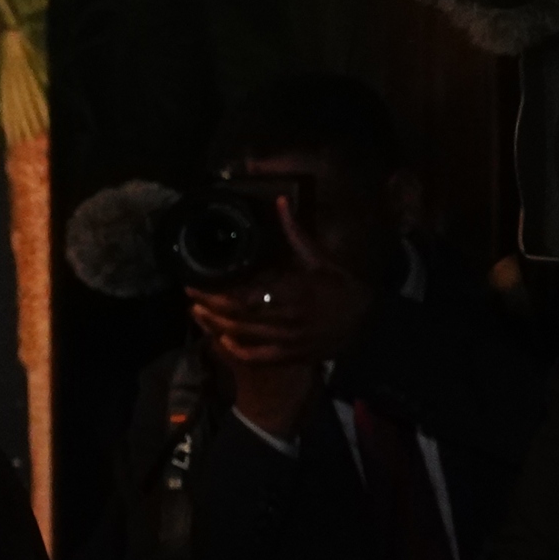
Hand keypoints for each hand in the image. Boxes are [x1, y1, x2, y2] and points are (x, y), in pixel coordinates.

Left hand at [185, 198, 369, 437]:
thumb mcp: (319, 258)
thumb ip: (294, 233)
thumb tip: (279, 202)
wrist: (368, 322)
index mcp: (293, 290)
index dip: (215, 291)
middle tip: (190, 295)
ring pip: (240, 336)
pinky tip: (220, 339)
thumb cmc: (341, 286)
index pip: (243, 294)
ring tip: (196, 313)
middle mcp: (287, 317)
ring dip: (214, 326)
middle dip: (208, 307)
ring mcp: (287, 341)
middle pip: (235, 316)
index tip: (196, 280)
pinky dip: (235, 349)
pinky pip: (255, 357)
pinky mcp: (290, 356)